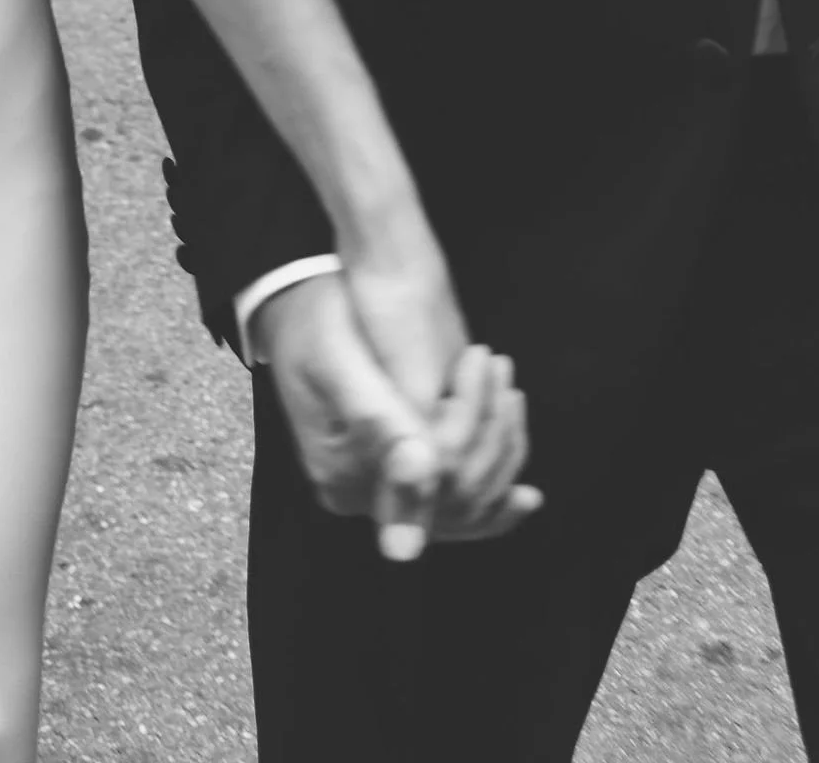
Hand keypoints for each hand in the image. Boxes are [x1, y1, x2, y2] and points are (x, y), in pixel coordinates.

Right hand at [342, 221, 537, 544]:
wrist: (295, 309)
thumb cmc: (312, 323)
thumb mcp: (338, 360)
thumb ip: (379, 420)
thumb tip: (427, 471)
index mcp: (344, 473)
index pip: (433, 479)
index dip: (471, 432)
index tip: (481, 365)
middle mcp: (364, 496)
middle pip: (456, 497)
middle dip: (491, 433)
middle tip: (495, 365)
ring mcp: (384, 491)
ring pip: (465, 504)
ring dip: (499, 450)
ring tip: (505, 388)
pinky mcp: (400, 479)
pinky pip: (455, 509)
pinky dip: (493, 500)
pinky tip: (523, 497)